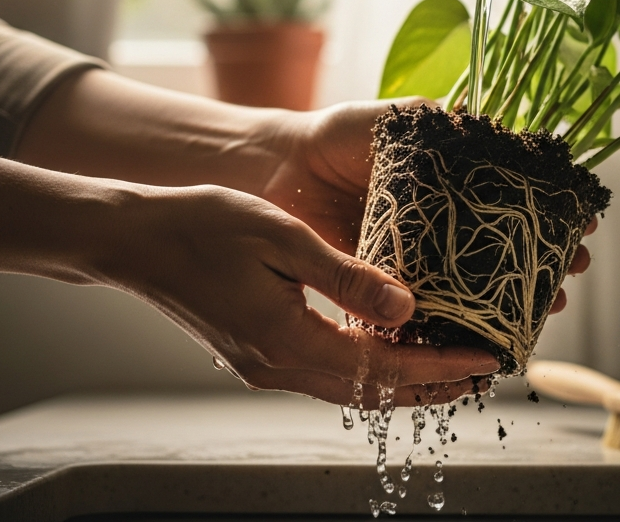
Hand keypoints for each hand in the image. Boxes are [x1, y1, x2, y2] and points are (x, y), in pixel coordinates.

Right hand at [96, 183, 499, 406]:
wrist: (132, 240)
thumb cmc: (202, 225)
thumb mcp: (283, 239)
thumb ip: (348, 276)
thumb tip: (408, 306)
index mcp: (288, 342)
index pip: (384, 370)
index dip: (440, 366)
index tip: (487, 357)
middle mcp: (277, 367)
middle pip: (371, 394)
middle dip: (431, 384)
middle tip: (483, 370)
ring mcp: (262, 366)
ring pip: (349, 388)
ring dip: (401, 379)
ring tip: (448, 363)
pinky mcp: (255, 354)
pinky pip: (325, 372)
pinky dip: (366, 367)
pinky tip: (387, 344)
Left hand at [259, 99, 596, 313]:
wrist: (278, 172)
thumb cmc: (336, 138)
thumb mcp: (398, 121)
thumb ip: (441, 123)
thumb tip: (495, 129)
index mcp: (454, 183)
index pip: (518, 199)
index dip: (554, 212)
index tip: (584, 222)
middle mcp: (444, 225)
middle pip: (509, 248)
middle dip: (547, 260)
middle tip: (574, 270)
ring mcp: (420, 260)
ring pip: (478, 285)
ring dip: (516, 298)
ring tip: (548, 305)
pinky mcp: (389, 288)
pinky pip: (430, 310)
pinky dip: (460, 323)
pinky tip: (488, 331)